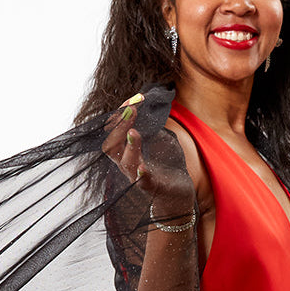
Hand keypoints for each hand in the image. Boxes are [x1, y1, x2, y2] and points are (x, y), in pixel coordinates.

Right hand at [102, 94, 194, 220]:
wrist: (177, 191)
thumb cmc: (165, 163)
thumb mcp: (158, 138)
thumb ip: (150, 124)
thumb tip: (146, 101)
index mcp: (125, 151)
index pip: (113, 131)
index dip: (119, 116)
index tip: (131, 100)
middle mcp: (126, 164)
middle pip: (112, 147)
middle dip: (119, 127)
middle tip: (130, 110)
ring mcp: (137, 176)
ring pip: (126, 163)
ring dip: (130, 146)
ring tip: (134, 132)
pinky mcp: (151, 187)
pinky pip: (142, 182)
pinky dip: (141, 174)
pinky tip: (143, 166)